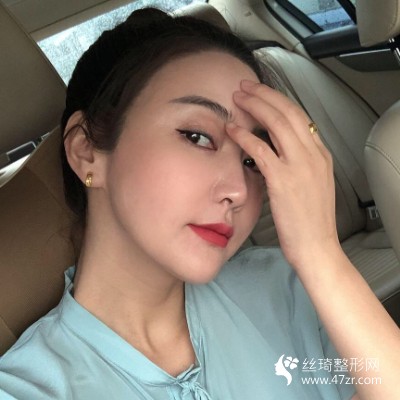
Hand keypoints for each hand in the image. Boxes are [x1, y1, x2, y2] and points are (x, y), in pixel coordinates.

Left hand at [226, 80, 339, 267]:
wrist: (317, 247)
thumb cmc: (311, 222)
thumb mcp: (312, 185)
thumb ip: (298, 164)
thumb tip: (275, 151)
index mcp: (320, 155)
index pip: (300, 116)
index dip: (278, 101)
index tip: (262, 94)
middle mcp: (313, 155)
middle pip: (288, 112)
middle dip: (265, 94)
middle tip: (246, 86)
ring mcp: (300, 166)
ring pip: (277, 123)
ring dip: (255, 106)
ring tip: (237, 98)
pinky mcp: (284, 181)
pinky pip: (261, 150)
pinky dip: (244, 136)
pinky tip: (231, 129)